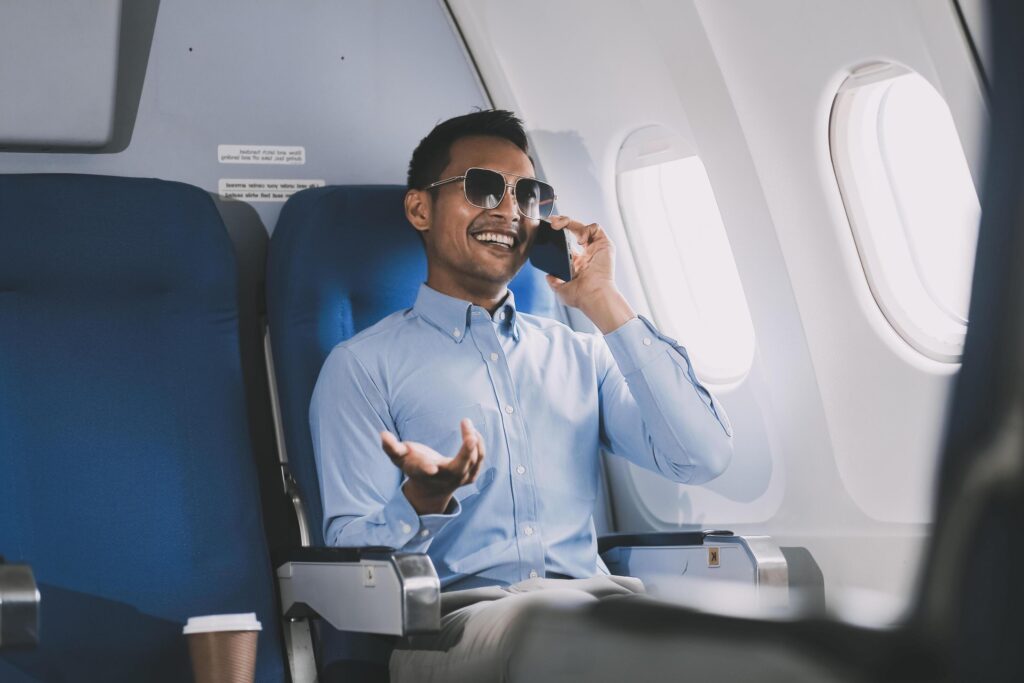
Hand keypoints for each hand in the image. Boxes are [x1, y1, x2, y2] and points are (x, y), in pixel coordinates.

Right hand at [380, 418, 485, 514]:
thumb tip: (382, 434)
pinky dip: (479, 446)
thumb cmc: (413, 465)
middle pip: (458, 469)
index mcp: (424, 472)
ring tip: (466, 423)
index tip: (431, 466)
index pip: (424, 471)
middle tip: (470, 435)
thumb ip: (391, 447)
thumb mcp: (399, 458)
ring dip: (474, 442)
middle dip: (466, 453)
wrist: (430, 489)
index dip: (425, 467)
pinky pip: (479, 461)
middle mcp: (443, 478)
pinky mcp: (469, 476)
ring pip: (472, 462)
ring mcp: (459, 479)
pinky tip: (473, 432)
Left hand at [545, 215, 635, 333]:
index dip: (559, 233)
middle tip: (552, 222)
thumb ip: (553, 281)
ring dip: (570, 222)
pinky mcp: (605, 245)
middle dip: (563, 222)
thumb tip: (548, 275)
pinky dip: (586, 229)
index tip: (548, 229)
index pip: (568, 242)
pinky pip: (596, 228)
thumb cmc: (581, 297)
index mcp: (578, 263)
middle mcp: (587, 254)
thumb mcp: (560, 290)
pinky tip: (580, 240)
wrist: (593, 295)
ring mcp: (596, 248)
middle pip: (574, 230)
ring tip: (560, 225)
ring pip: (584, 226)